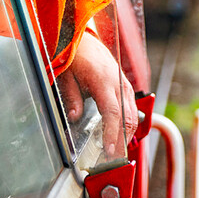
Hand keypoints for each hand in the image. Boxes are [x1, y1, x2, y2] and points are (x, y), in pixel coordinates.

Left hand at [57, 32, 137, 158]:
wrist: (84, 38)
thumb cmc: (74, 55)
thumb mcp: (65, 76)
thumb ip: (72, 98)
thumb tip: (74, 118)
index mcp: (103, 81)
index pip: (113, 113)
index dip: (112, 134)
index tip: (110, 151)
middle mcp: (119, 83)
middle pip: (128, 118)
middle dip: (122, 141)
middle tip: (112, 160)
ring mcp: (125, 85)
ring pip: (133, 115)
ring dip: (126, 135)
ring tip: (115, 152)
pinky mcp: (125, 86)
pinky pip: (131, 109)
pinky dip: (127, 124)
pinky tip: (119, 136)